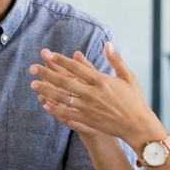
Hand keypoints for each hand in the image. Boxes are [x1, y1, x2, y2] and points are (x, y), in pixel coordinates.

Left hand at [30, 43, 165, 148]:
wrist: (137, 125)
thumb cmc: (134, 100)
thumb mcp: (128, 77)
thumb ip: (116, 60)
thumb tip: (108, 44)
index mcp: (102, 81)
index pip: (77, 68)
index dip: (61, 61)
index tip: (49, 55)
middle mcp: (93, 94)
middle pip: (65, 82)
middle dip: (47, 74)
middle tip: (33, 68)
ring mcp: (88, 108)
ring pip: (62, 98)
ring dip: (46, 91)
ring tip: (33, 85)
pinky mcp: (87, 120)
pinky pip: (67, 114)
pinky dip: (55, 109)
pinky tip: (45, 104)